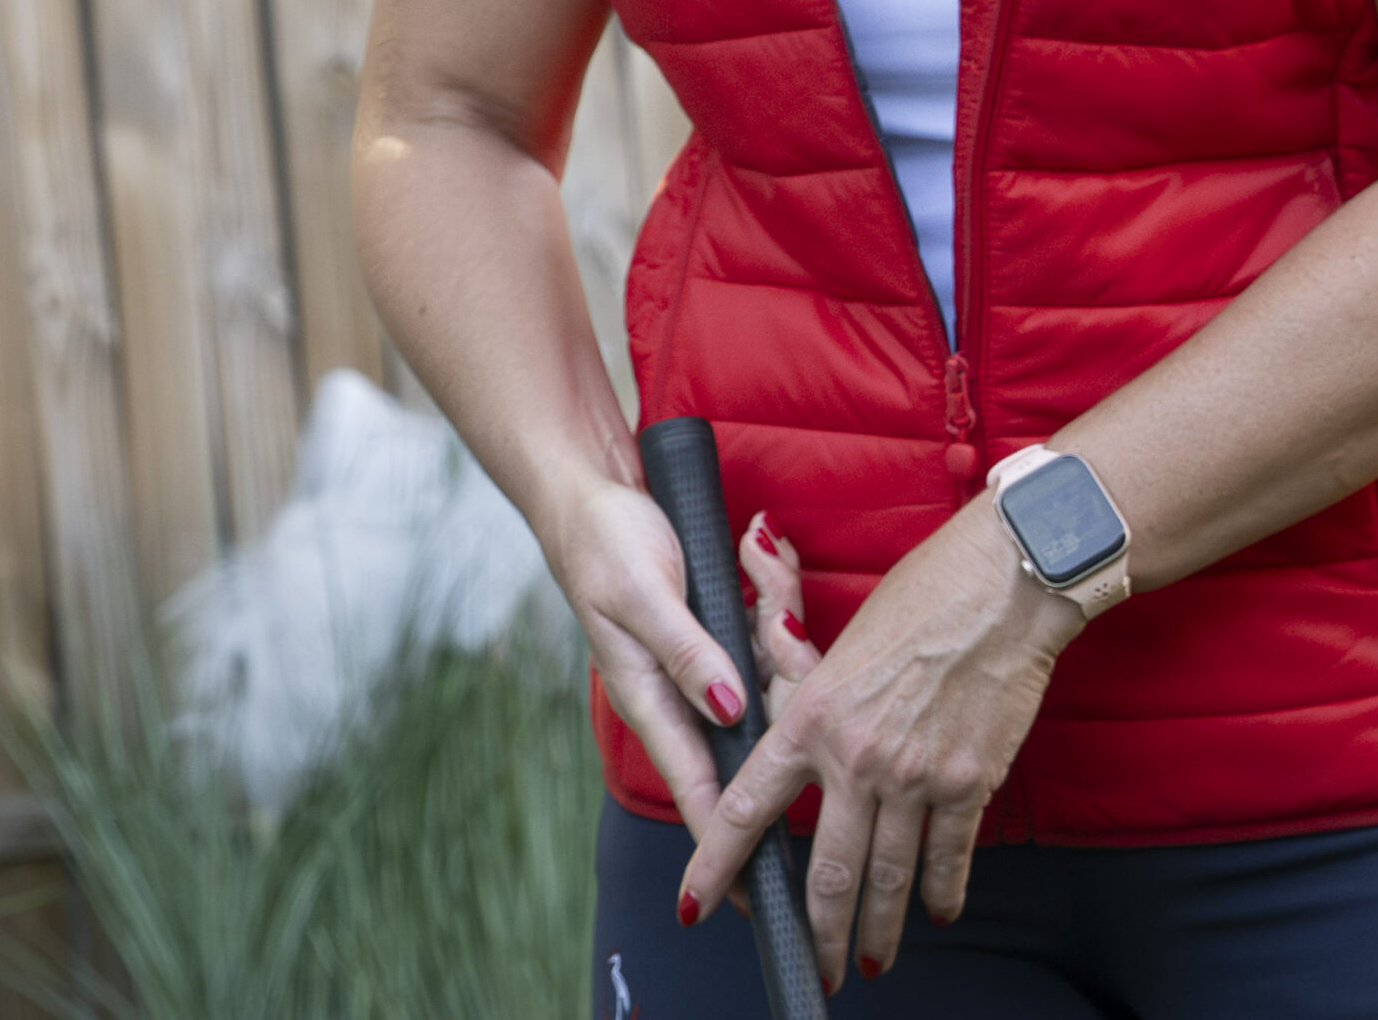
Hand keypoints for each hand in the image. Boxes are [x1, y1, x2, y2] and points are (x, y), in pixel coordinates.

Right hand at [546, 468, 757, 842]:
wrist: (593, 490)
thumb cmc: (604, 544)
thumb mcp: (642, 595)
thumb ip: (686, 653)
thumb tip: (729, 711)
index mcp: (654, 699)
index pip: (701, 786)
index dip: (731, 837)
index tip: (760, 887)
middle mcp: (686, 689)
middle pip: (760, 716)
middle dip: (783, 667)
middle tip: (778, 612)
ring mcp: (707, 657)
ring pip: (772, 664)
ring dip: (778, 610)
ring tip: (761, 557)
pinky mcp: (722, 623)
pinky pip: (768, 619)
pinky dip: (773, 585)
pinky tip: (762, 546)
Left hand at [677, 497, 1079, 990]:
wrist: (1003, 582)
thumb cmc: (924, 594)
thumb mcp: (845, 643)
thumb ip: (816, 700)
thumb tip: (797, 745)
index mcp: (813, 715)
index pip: (747, 807)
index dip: (715, 865)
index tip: (695, 904)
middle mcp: (857, 756)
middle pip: (828, 873)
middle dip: (819, 935)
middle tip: (818, 970)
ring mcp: (915, 774)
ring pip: (887, 879)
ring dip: (878, 932)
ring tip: (871, 962)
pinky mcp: (969, 780)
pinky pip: (949, 858)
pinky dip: (943, 895)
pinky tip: (938, 912)